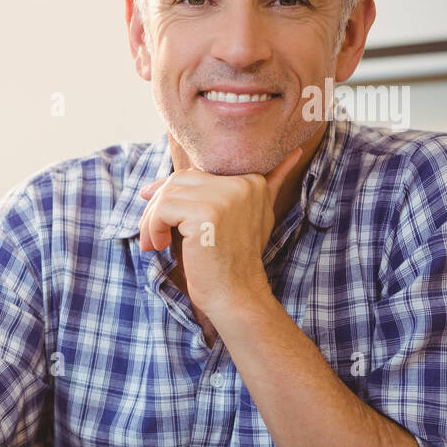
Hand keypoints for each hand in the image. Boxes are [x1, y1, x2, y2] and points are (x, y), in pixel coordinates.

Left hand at [137, 147, 301, 319]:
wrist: (236, 294)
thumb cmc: (234, 260)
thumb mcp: (255, 216)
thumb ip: (268, 185)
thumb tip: (294, 152)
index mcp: (251, 181)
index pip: (195, 173)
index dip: (169, 190)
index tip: (153, 206)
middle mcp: (242, 184)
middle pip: (178, 180)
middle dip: (157, 206)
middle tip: (151, 233)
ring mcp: (225, 197)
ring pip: (167, 194)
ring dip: (151, 221)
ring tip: (153, 243)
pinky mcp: (206, 213)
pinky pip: (162, 208)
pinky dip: (152, 228)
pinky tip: (158, 245)